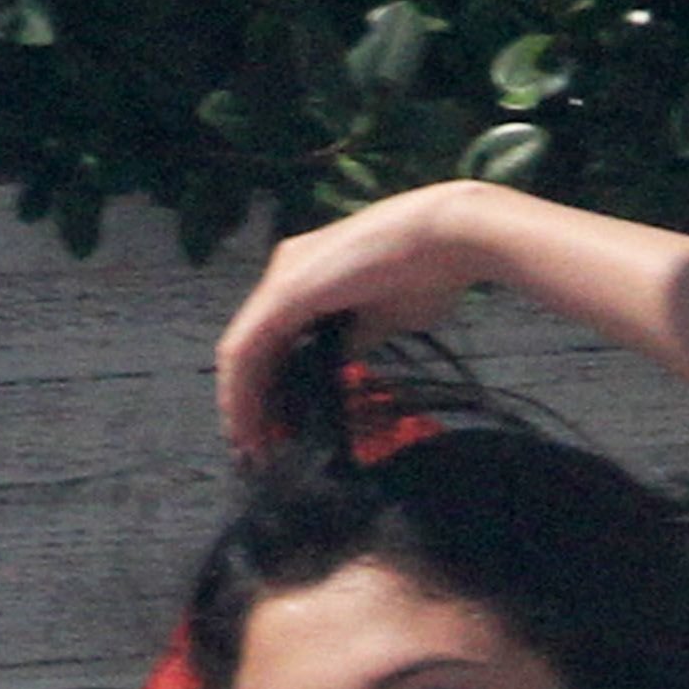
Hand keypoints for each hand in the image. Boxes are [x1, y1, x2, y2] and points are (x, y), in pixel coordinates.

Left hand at [215, 180, 498, 460]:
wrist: (448, 238)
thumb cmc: (428, 274)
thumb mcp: (381, 321)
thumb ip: (354, 340)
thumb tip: (341, 363)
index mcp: (307, 277)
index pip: (273, 341)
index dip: (268, 389)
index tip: (276, 432)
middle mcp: (285, 271)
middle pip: (252, 347)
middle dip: (250, 402)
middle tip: (256, 450)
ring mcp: (282, 278)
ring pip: (242, 351)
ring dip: (241, 402)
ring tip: (250, 448)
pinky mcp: (286, 292)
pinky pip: (247, 349)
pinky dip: (243, 389)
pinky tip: (248, 424)